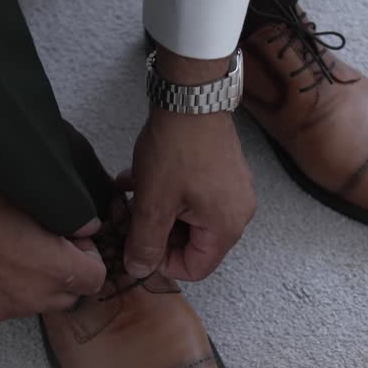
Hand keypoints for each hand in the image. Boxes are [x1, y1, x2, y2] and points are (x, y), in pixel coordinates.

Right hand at [0, 155, 105, 319]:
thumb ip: (69, 219)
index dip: (89, 257)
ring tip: (12, 252)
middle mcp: (32, 296)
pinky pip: (4, 304)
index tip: (71, 240)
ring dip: (35, 283)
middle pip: (69, 296)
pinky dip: (5, 289)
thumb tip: (88, 228)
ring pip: (36, 302)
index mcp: (54, 269)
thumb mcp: (33, 199)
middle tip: (45, 245)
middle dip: (65, 274)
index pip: (96, 279)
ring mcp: (3, 307)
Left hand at [128, 50, 255, 280]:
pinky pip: (194, 197)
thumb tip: (139, 271)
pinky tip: (139, 178)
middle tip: (129, 218)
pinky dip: (168, 194)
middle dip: (157, 234)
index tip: (138, 244)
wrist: (191, 96)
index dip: (162, 264)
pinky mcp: (224, 172)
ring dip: (158, 212)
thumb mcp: (153, 203)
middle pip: (193, 244)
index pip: (196, 269)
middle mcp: (238, 213)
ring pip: (188, 218)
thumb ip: (145, 243)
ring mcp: (233, 191)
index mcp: (226, 227)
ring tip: (130, 195)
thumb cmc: (176, 149)